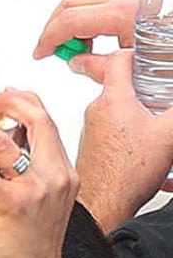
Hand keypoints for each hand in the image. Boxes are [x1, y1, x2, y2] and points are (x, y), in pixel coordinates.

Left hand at [0, 89, 76, 257]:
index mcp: (62, 173)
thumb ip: (12, 170)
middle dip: (3, 102)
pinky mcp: (14, 204)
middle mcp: (55, 177)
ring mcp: (37, 190)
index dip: (22, 101)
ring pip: (3, 142)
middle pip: (35, 121)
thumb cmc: (29, 244)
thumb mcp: (31, 200)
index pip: (47, 123)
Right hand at [32, 0, 139, 59]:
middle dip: (54, 26)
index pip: (69, 20)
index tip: (42, 51)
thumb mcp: (135, 67)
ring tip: (75, 45)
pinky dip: (87, 15)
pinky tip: (93, 35)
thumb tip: (77, 62)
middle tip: (51, 47)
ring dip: (70, 20)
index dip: (49, 38)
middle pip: (70, 2)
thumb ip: (99, 67)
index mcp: (123, 13)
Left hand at [72, 49, 172, 229]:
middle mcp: (98, 110)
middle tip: (163, 101)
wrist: (102, 203)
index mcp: (114, 99)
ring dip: (142, 119)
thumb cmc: (126, 173)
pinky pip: (117, 134)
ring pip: (121, 113)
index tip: (150, 58)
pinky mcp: (95, 146)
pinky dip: (135, 139)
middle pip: (123, 87)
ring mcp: (94, 128)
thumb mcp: (169, 136)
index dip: (137, 54)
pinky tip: (151, 155)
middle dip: (147, 92)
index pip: (120, 60)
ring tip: (160, 133)